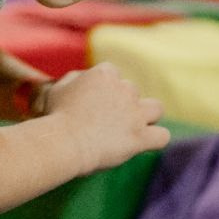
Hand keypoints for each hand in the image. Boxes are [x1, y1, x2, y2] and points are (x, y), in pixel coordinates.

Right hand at [36, 63, 169, 174]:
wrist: (63, 142)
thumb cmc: (57, 116)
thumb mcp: (58, 88)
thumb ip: (75, 78)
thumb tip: (84, 78)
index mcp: (105, 74)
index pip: (113, 75)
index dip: (104, 90)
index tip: (93, 104)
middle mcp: (125, 89)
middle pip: (132, 92)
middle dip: (122, 104)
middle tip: (105, 121)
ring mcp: (135, 114)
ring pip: (156, 108)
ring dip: (147, 116)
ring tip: (132, 128)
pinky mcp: (141, 137)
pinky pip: (162, 136)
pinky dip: (155, 139)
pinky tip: (143, 143)